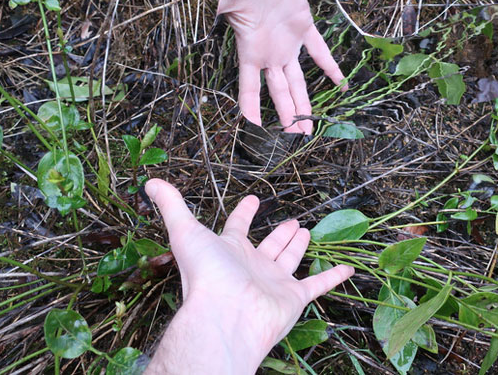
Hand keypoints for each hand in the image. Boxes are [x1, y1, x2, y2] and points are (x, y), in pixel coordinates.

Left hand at [144, 179, 353, 373]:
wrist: (225, 315)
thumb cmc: (205, 274)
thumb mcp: (185, 231)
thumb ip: (171, 206)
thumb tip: (150, 182)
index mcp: (229, 250)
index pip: (237, 227)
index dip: (244, 213)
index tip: (253, 200)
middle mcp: (251, 266)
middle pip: (269, 246)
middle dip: (280, 234)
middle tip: (293, 221)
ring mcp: (273, 283)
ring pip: (290, 261)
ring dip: (299, 248)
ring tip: (307, 232)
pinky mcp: (293, 298)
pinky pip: (317, 285)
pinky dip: (333, 278)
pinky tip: (347, 269)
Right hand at [218, 0, 347, 134]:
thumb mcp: (225, 2)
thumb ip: (221, 10)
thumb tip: (216, 8)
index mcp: (251, 52)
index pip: (248, 88)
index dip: (250, 108)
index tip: (253, 127)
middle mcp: (271, 54)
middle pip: (279, 92)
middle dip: (287, 116)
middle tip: (294, 137)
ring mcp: (288, 44)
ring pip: (297, 81)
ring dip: (303, 103)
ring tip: (307, 127)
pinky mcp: (304, 29)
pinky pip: (320, 52)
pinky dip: (330, 67)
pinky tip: (341, 84)